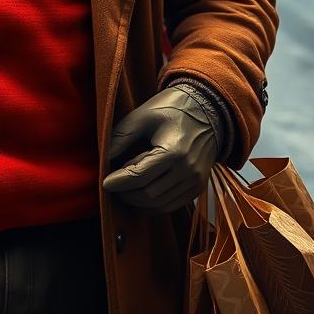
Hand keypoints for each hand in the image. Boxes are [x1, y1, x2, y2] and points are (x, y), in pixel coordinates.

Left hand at [102, 86, 218, 212]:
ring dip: (139, 200)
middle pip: (149, 195)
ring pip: (160, 204)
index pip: (140, 176)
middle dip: (127, 193)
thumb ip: (121, 137)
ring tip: (127, 186)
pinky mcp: (198, 187)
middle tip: (114, 184)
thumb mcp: (142, 116)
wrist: (209, 109)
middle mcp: (187, 171)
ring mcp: (195, 181)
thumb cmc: (173, 109)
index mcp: (173, 151)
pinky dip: (154, 203)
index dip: (119, 182)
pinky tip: (143, 189)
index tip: (104, 182)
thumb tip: (104, 157)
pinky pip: (172, 205)